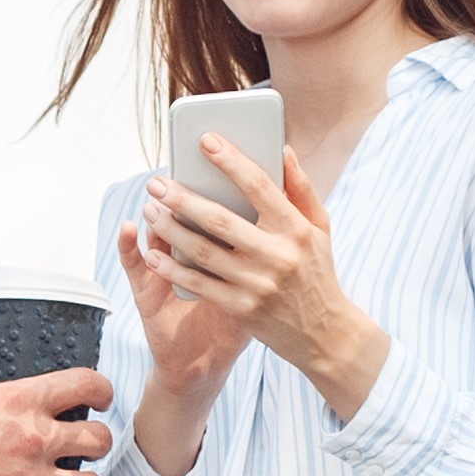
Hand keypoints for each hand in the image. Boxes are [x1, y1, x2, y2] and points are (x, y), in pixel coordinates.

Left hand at [133, 136, 385, 419]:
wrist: (325, 334)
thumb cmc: (318, 273)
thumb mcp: (320, 229)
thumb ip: (302, 189)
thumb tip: (283, 149)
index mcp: (297, 229)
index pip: (259, 186)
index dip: (231, 161)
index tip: (205, 140)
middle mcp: (277, 255)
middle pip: (220, 219)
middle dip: (183, 198)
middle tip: (156, 182)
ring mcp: (257, 284)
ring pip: (203, 251)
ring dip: (170, 229)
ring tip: (149, 210)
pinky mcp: (241, 309)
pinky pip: (200, 283)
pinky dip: (173, 268)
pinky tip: (153, 254)